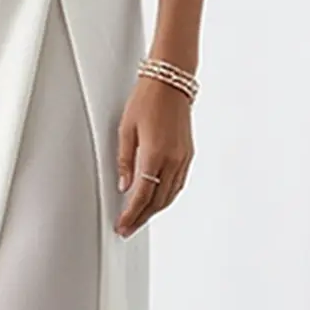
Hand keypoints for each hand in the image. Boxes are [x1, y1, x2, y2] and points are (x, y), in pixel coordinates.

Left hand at [115, 78, 194, 237]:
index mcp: (155, 155)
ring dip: (154, 211)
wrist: (172, 80)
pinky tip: (157, 202)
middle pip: (156, 201)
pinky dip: (166, 198)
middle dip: (141, 218)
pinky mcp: (188, 154)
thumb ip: (124, 161)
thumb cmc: (147, 99)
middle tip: (127, 229)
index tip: (122, 226)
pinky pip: (178, 184)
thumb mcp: (126, 129)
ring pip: (169, 196)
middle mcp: (172, 160)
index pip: (141, 196)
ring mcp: (183, 158)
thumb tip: (124, 186)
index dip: (131, 215)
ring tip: (139, 219)